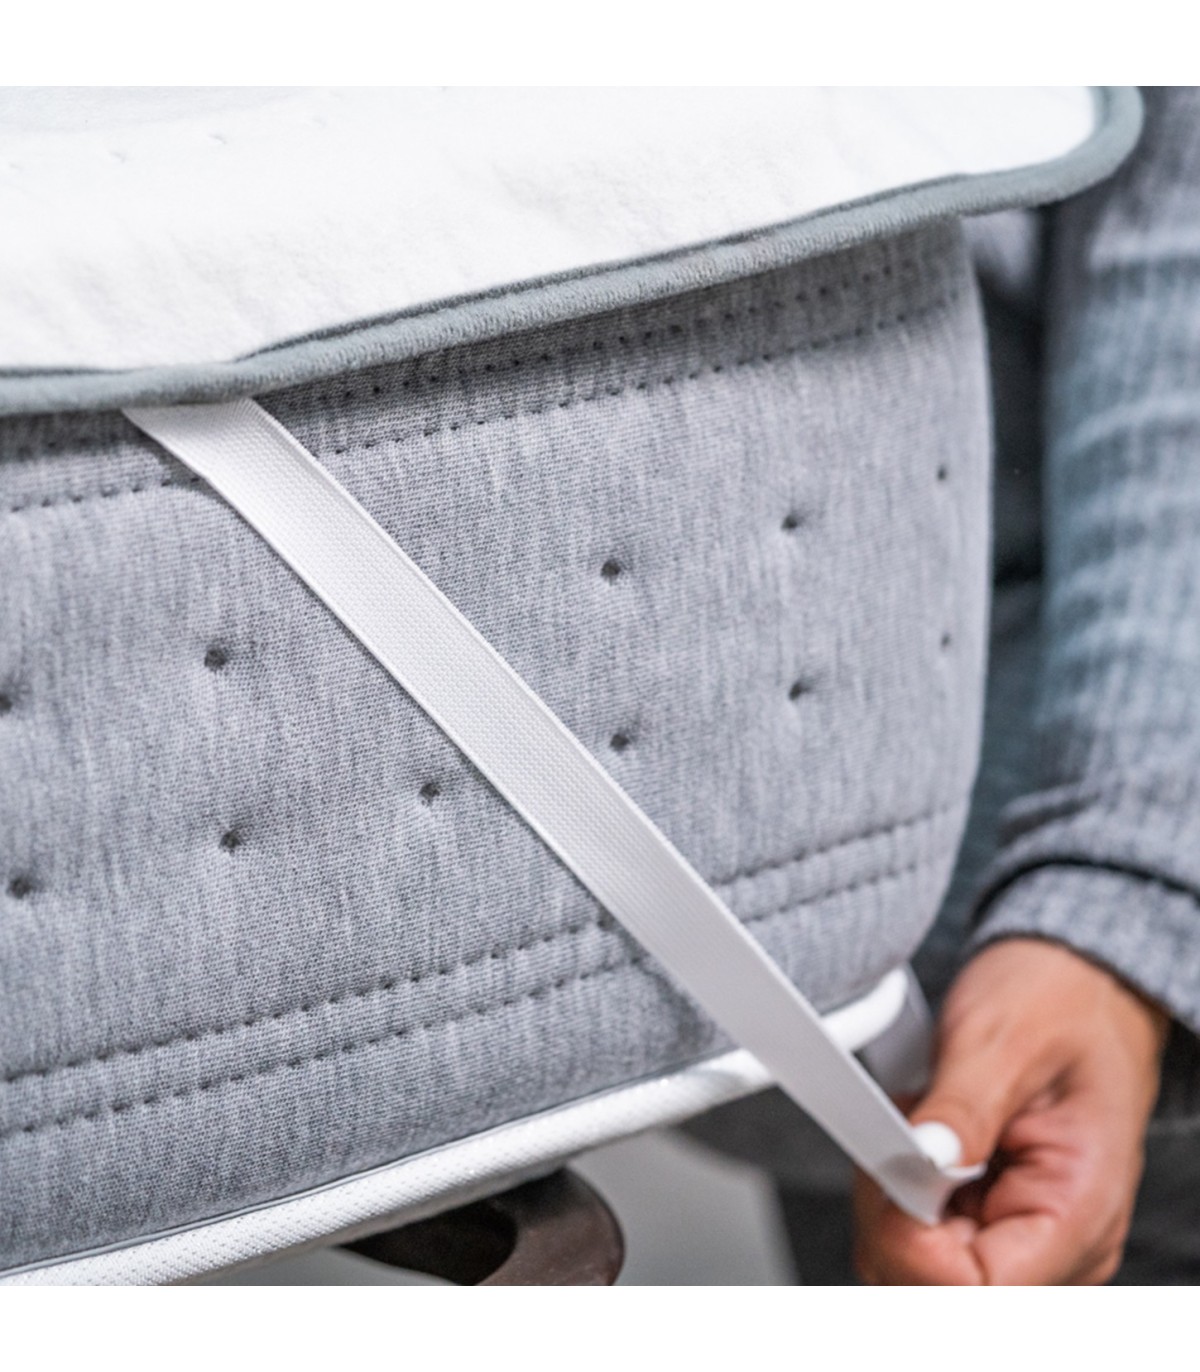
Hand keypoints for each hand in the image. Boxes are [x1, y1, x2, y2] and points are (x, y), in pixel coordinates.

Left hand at [855, 937, 1169, 1283]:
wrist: (1081, 984)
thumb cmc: (1059, 1004)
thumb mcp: (1004, 1037)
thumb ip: (963, 1105)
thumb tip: (922, 1156)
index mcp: (1078, 1213)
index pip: (979, 1290)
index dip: (910, 1239)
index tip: (888, 1166)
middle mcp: (1059, 1247)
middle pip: (936, 1289)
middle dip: (892, 1214)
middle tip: (895, 1131)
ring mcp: (1026, 1239)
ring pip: (916, 1270)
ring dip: (893, 1199)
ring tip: (917, 1125)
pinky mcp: (996, 1223)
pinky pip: (923, 1238)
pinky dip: (901, 1191)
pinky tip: (920, 1142)